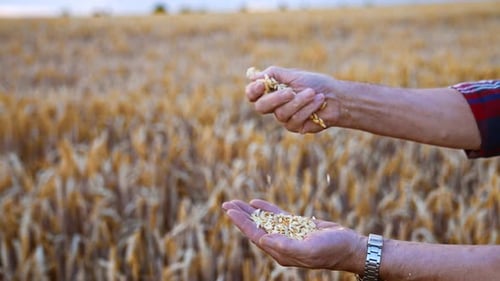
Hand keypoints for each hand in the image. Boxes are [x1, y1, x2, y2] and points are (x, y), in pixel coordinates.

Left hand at [222, 199, 364, 272]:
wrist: (351, 246)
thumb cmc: (333, 250)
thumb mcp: (310, 250)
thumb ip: (286, 246)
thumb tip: (263, 240)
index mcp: (282, 252)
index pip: (255, 236)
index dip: (241, 223)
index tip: (229, 210)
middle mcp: (282, 244)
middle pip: (256, 228)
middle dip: (241, 216)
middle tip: (226, 203)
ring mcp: (289, 234)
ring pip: (264, 221)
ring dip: (250, 212)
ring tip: (236, 202)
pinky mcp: (297, 226)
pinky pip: (277, 216)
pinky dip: (266, 209)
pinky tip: (256, 203)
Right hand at [245, 66, 344, 132]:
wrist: (336, 97)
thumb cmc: (315, 83)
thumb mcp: (294, 75)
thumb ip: (274, 74)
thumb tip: (253, 75)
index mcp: (271, 91)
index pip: (252, 94)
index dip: (253, 91)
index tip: (262, 84)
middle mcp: (274, 106)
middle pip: (261, 107)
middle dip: (275, 99)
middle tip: (290, 92)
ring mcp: (284, 118)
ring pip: (281, 114)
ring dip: (299, 101)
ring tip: (312, 93)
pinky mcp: (295, 127)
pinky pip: (295, 119)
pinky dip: (308, 108)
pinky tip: (318, 101)